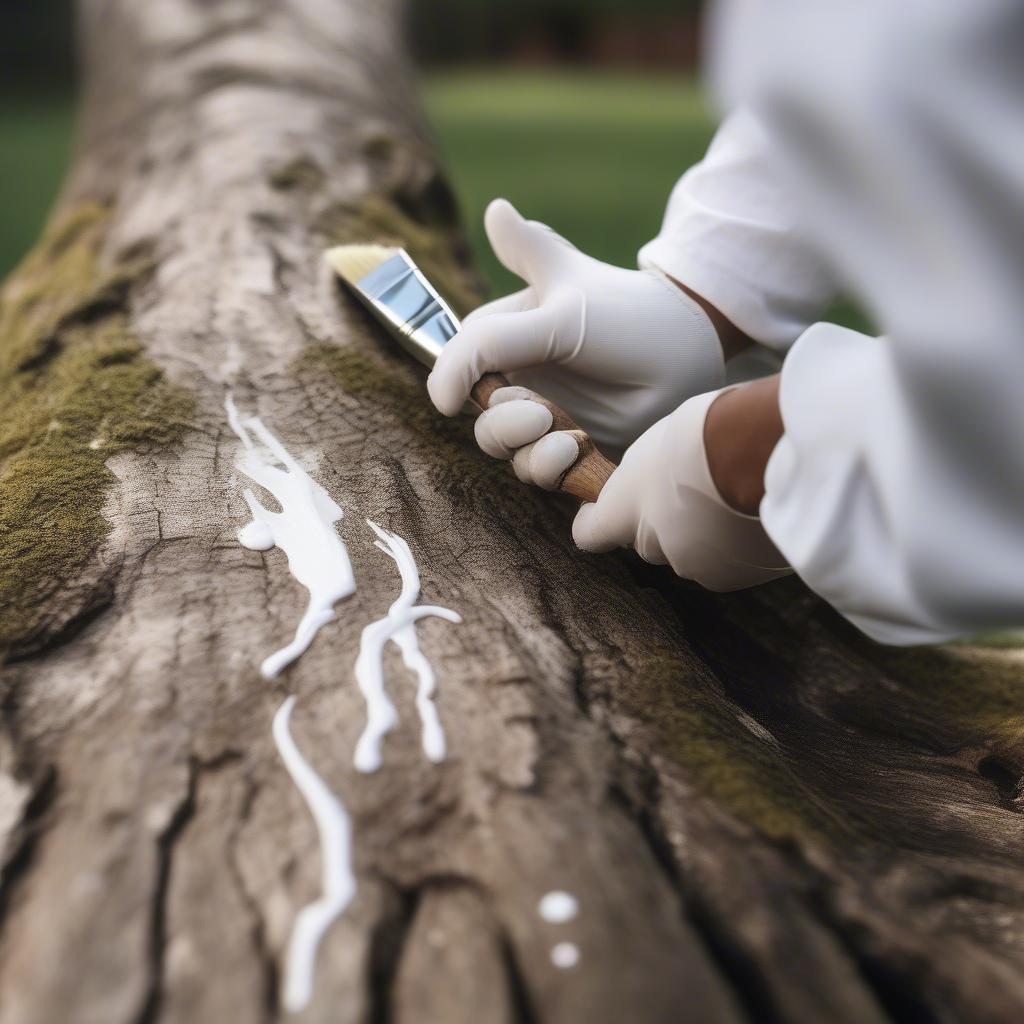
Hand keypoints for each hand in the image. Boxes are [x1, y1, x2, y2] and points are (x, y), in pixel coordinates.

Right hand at [427, 198, 724, 459]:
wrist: (684, 351)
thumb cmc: (622, 313)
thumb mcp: (563, 295)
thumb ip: (520, 274)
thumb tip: (493, 210)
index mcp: (506, 340)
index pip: (459, 366)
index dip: (454, 383)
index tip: (451, 399)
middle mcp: (521, 379)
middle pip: (480, 419)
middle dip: (498, 424)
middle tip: (535, 413)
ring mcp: (546, 416)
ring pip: (506, 451)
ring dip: (522, 447)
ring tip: (557, 431)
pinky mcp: (571, 447)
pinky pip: (541, 472)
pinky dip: (549, 465)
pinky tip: (572, 449)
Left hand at [572, 388, 790, 590]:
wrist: (757, 458)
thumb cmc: (703, 437)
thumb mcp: (656, 446)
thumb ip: (644, 477)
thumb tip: (653, 487)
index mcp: (623, 513)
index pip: (590, 533)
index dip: (593, 520)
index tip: (595, 511)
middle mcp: (653, 547)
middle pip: (649, 540)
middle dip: (664, 521)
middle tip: (690, 486)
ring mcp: (695, 566)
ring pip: (694, 553)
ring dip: (705, 534)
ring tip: (732, 494)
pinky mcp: (735, 576)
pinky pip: (731, 561)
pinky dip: (738, 544)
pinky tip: (753, 511)